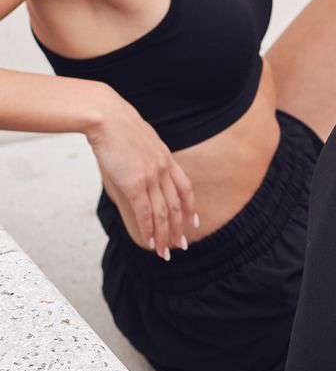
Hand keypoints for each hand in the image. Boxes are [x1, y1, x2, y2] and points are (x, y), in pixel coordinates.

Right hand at [84, 89, 197, 259]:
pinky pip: (145, 212)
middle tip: (182, 245)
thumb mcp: (140, 144)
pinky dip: (149, 230)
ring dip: (165, 235)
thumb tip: (143, 177)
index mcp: (166, 158)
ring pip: (162, 213)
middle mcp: (163, 169)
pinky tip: (151, 243)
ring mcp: (150, 176)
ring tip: (166, 252)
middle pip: (176, 205)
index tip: (194, 222)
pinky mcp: (134, 183)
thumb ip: (146, 161)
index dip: (190, 207)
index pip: (185, 187)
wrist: (108, 118)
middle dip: (179, 228)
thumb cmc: (119, 129)